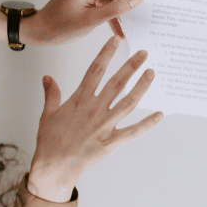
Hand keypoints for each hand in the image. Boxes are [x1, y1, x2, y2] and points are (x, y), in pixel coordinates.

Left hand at [18, 0, 142, 44]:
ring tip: (126, 28)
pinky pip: (100, 1)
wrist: (41, 30)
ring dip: (115, 12)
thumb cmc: (61, 26)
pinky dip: (106, 13)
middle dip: (124, 4)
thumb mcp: (93, 20)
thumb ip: (116, 9)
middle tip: (139, 14)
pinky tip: (116, 26)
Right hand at [27, 36, 162, 201]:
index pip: (95, 70)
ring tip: (151, 74)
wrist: (55, 165)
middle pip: (117, 82)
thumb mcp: (47, 114)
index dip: (106, 53)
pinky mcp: (112, 141)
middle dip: (131, 66)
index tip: (116, 40)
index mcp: (80, 99)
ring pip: (128, 102)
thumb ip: (51, 94)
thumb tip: (47, 78)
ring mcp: (105, 125)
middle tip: (144, 54)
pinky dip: (148, 124)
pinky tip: (159, 115)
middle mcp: (95, 109)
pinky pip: (133, 131)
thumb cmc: (51, 141)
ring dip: (141, 87)